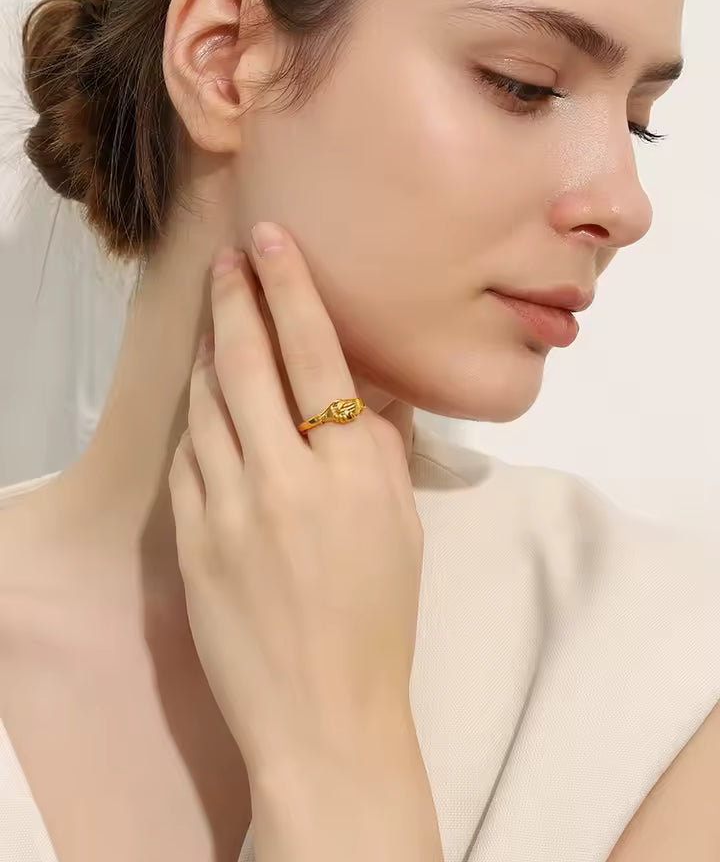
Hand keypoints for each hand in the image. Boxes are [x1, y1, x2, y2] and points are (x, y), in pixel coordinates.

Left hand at [168, 223, 423, 782]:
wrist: (324, 717)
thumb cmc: (378, 622)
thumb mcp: (401, 527)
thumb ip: (383, 448)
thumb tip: (371, 385)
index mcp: (358, 470)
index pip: (318, 354)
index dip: (290, 289)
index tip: (271, 242)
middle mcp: (292, 477)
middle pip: (250, 363)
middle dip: (235, 300)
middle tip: (229, 260)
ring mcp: (233, 508)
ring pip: (209, 403)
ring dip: (210, 355)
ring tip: (217, 325)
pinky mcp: (193, 540)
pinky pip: (189, 458)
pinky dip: (198, 422)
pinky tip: (205, 405)